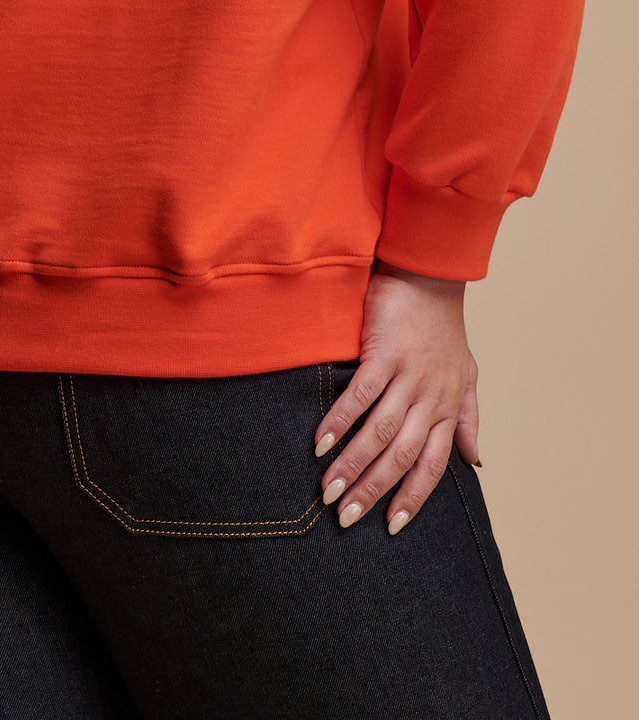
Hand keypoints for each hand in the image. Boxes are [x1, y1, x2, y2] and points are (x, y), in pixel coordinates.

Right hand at [313, 259, 481, 534]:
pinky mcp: (386, 353)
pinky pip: (361, 395)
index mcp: (449, 407)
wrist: (431, 273)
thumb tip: (477, 461)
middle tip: (346, 519)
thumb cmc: (443, 324)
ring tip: (328, 491)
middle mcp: (432, 398)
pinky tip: (321, 443)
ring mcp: (409, 376)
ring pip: (381, 433)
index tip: (392, 526)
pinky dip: (341, 421)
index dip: (413, 496)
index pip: (434, 465)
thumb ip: (469, 418)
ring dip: (353, 465)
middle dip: (374, 491)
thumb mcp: (467, 373)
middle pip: (402, 457)